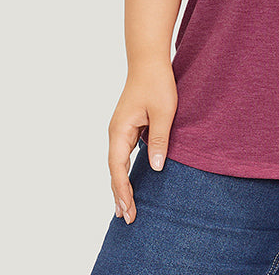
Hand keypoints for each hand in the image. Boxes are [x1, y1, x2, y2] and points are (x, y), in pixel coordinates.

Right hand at [107, 59, 177, 224]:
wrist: (149, 60)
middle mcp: (116, 132)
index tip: (128, 211)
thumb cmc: (157, 83)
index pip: (117, 168)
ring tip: (125, 206)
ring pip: (118, 162)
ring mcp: (121, 129)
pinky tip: (132, 180)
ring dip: (122, 183)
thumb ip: (158, 141)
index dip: (123, 191)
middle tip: (126, 217)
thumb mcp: (163, 113)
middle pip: (115, 169)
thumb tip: (156, 169)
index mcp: (120, 131)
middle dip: (119, 194)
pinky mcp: (129, 125)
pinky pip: (125, 153)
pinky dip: (126, 169)